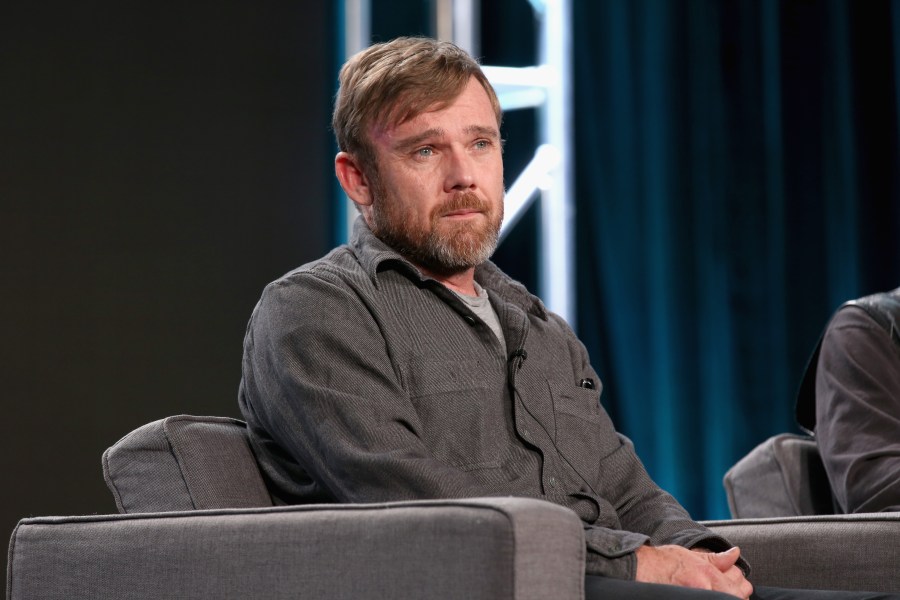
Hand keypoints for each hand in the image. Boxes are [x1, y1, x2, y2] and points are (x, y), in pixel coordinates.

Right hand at [635, 544, 752, 599]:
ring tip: (710, 588)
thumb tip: (735, 554)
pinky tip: (706, 592)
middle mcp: (705, 587)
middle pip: (734, 597)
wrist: (641, 569)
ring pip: (723, 598)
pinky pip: (709, 599)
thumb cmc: (664, 562)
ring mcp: (697, 595)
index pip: (737, 587)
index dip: (739, 588)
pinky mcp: (689, 597)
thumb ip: (716, 558)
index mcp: (707, 573)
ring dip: (724, 595)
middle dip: (735, 595)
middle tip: (722, 588)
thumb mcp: (692, 556)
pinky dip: (712, 596)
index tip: (737, 586)